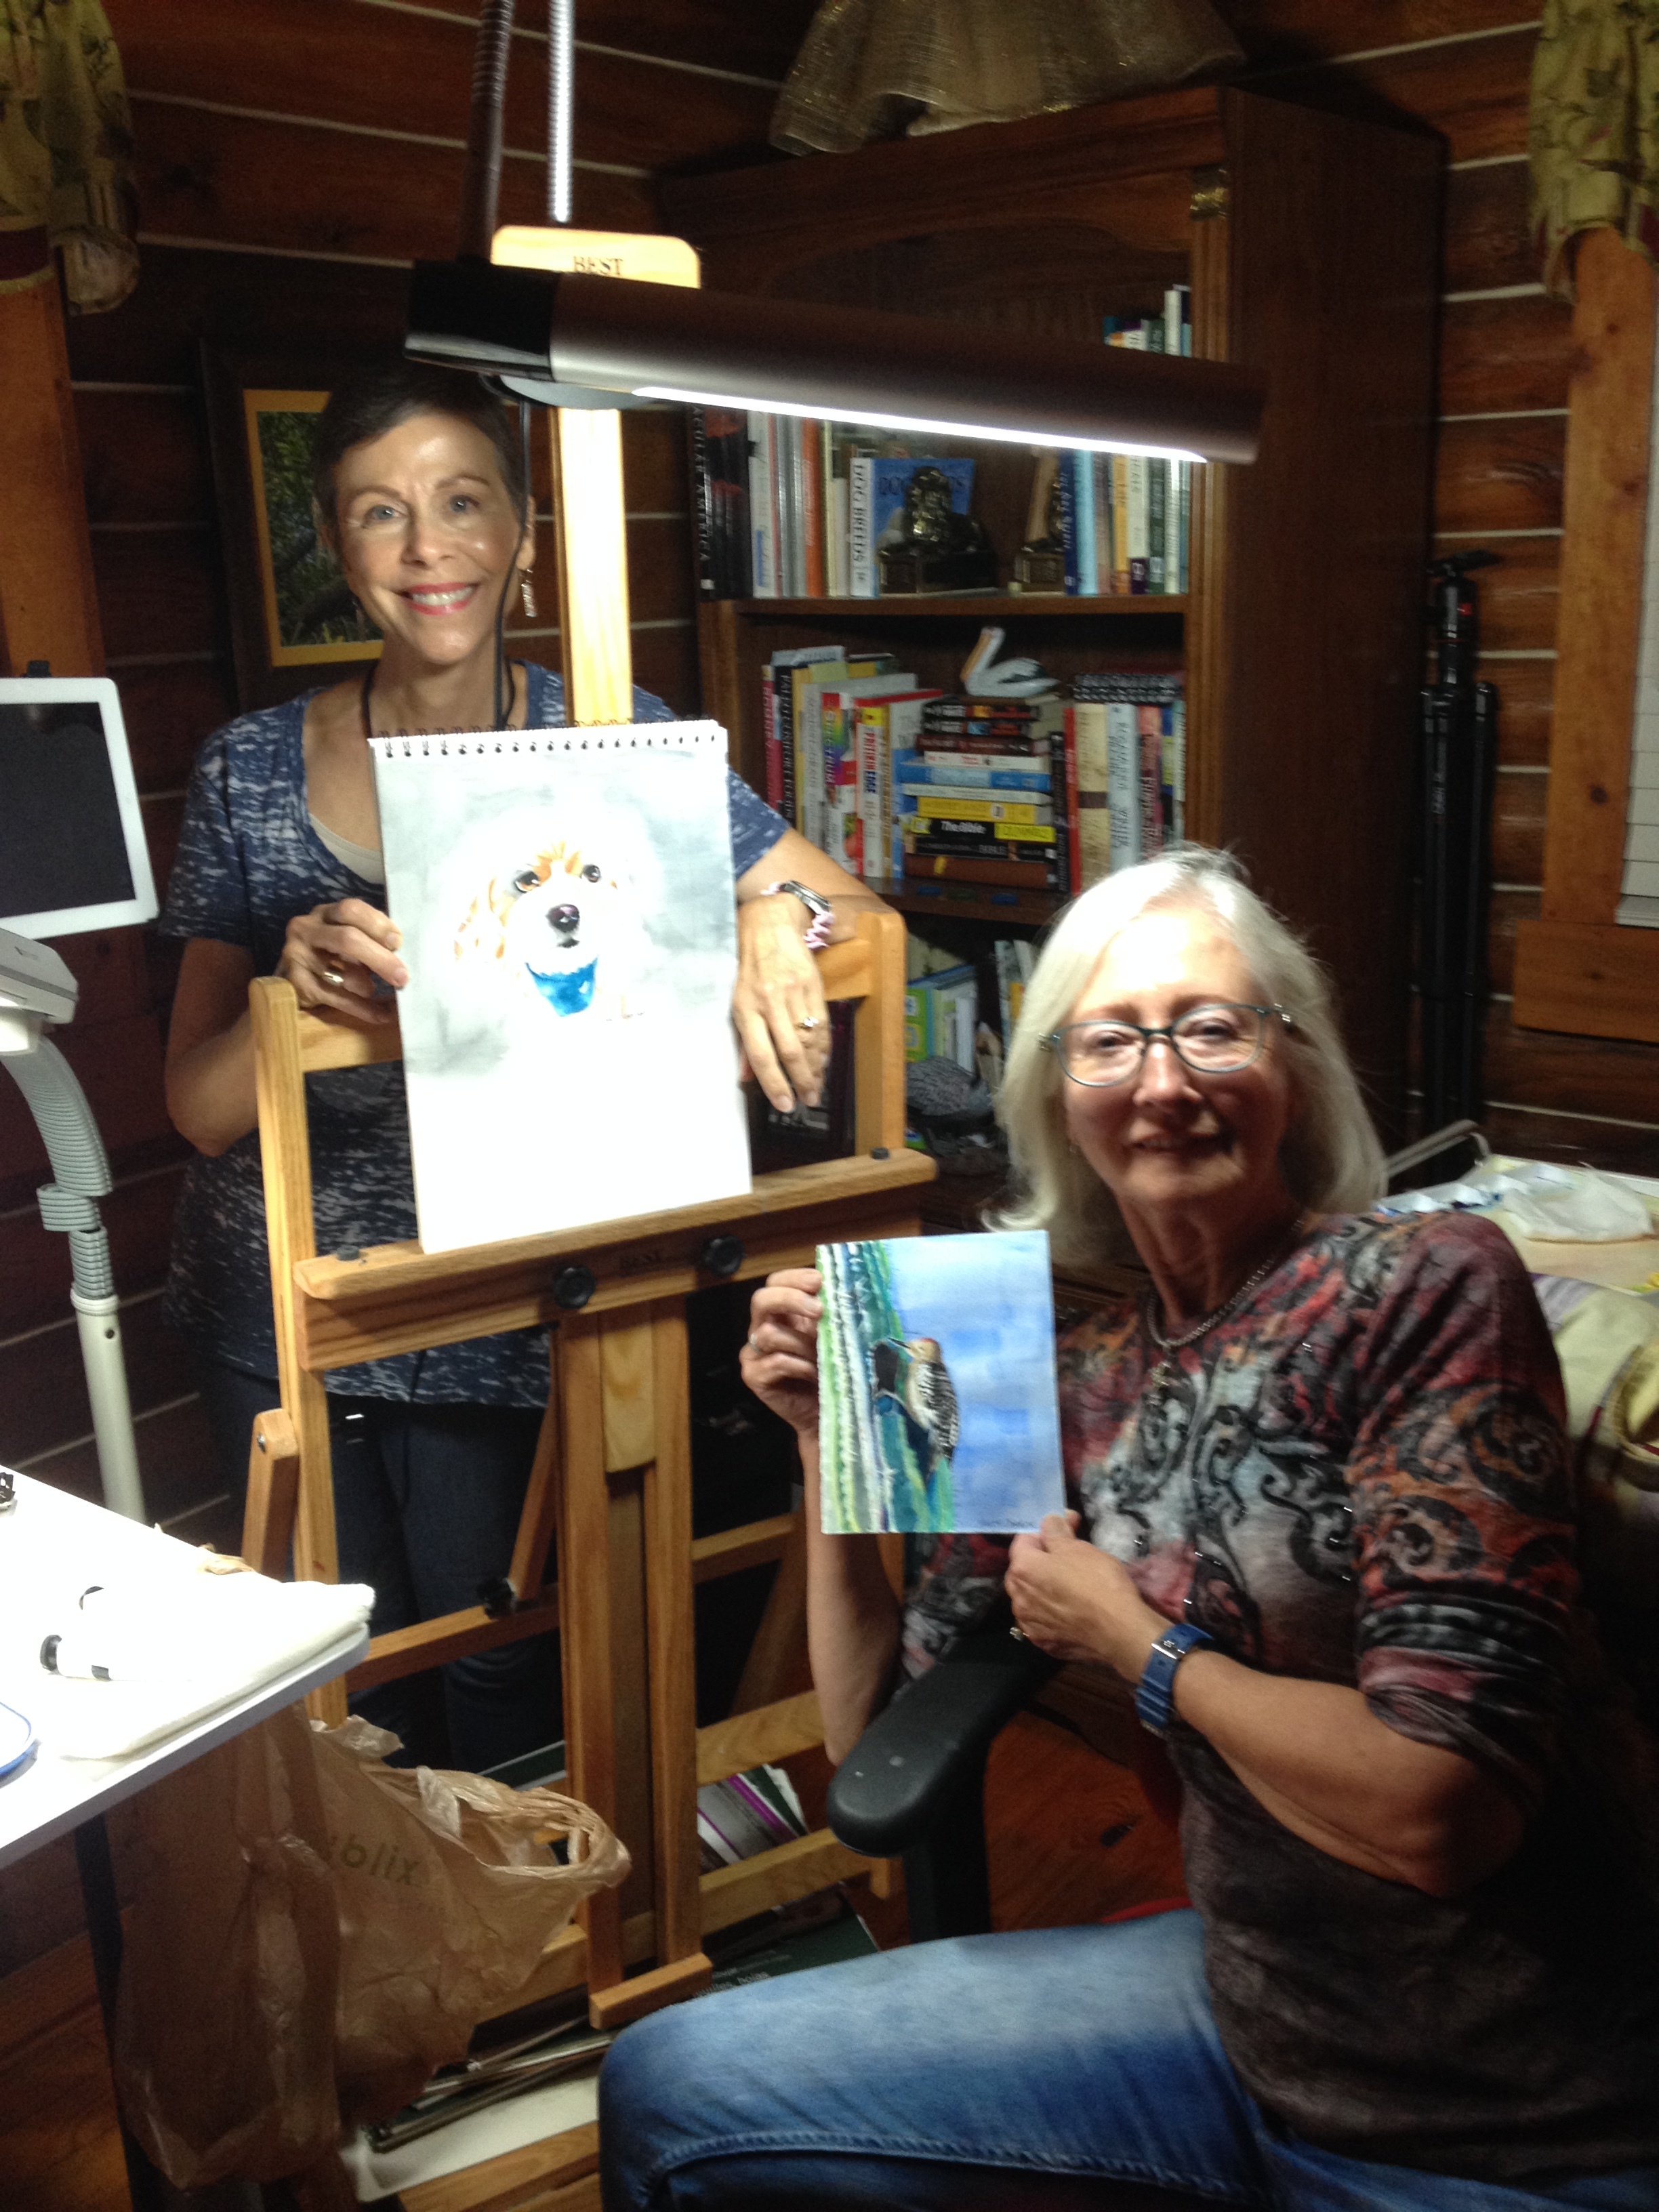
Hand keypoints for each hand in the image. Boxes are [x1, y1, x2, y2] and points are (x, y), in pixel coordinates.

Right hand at [277, 898, 406, 1023]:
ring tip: (376, 991)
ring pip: (342, 973)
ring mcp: (297, 956)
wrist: (295, 980)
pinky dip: (362, 1009)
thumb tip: (403, 954)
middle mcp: (306, 930)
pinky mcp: (297, 984)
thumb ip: (371, 939)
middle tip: (402, 976)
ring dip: (367, 986)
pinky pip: (336, 998)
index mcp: (325, 914)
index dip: (377, 925)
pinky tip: (380, 1015)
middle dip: (380, 959)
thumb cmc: (332, 956)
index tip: (398, 943)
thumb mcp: (348, 940)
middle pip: (347, 939)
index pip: (351, 909)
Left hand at [732, 894, 829, 1112]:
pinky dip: (824, 1046)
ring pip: (810, 1039)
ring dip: (816, 1067)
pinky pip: (822, 1023)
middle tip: (808, 1100)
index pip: (761, 1054)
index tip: (785, 1104)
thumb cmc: (748, 966)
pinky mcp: (813, 984)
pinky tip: (823, 1060)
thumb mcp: (737, 1000)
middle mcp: (770, 1001)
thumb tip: (747, 1076)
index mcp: (746, 1008)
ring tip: (816, 1085)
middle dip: (802, 1081)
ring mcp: (794, 992)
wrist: (770, 924)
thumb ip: (745, 1040)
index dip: (774, 1082)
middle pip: (790, 1050)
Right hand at [739, 1268, 822, 1438]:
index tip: (820, 1280)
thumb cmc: (828, 1370)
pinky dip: (799, 1365)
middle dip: (791, 1299)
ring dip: (802, 1343)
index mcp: (781, 1312)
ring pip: (769, 1333)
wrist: (822, 1411)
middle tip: (819, 1309)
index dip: (795, 1278)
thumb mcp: (831, 1336)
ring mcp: (753, 1352)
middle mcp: (762, 1327)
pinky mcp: (753, 1375)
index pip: (776, 1282)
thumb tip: (839, 1288)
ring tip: (822, 1357)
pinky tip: (814, 1373)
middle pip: (761, 1299)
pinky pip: (775, 1361)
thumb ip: (828, 1313)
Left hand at [1006, 1513, 1166, 1679]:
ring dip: (1044, 1586)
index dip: (1045, 1531)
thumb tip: (1049, 1522)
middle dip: (1041, 1559)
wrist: (1119, 1632)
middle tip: (1068, 1554)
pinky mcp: (1045, 1644)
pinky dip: (1052, 1611)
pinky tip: (1070, 1608)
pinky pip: (1043, 1620)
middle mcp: (1018, 1600)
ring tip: (1069, 1583)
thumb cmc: (1097, 1583)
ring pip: (1031, 1598)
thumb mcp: (1078, 1548)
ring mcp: (1030, 1625)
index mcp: (1023, 1571)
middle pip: (1023, 1571)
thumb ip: (1056, 1531)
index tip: (1067, 1527)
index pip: (1023, 1541)